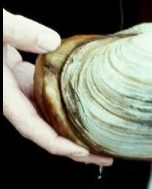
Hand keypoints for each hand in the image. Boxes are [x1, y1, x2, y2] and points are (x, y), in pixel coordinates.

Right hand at [3, 9, 112, 165]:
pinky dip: (62, 107)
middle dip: (73, 148)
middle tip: (104, 157)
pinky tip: (81, 109)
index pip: (31, 127)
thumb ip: (19, 31)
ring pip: (46, 116)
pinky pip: (44, 98)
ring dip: (70, 129)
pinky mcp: (19, 76)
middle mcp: (10, 96)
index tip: (81, 152)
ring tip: (100, 140)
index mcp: (3, 93)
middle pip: (45, 130)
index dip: (56, 143)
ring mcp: (15, 87)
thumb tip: (53, 42)